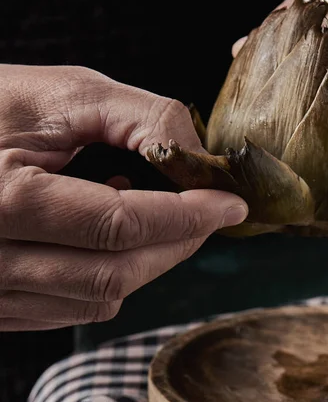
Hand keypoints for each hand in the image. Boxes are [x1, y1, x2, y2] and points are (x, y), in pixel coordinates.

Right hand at [0, 65, 247, 330]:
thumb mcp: (60, 93)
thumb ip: (139, 117)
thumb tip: (200, 158)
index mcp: (4, 201)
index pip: (121, 226)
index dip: (187, 216)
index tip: (230, 204)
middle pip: (116, 272)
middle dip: (179, 242)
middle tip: (210, 212)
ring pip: (101, 297)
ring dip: (149, 260)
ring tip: (153, 215)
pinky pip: (74, 307)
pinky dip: (112, 277)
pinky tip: (108, 238)